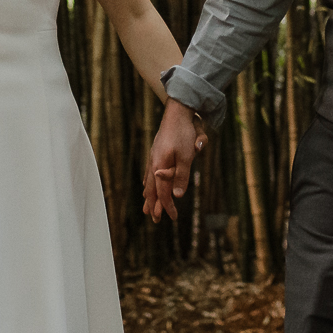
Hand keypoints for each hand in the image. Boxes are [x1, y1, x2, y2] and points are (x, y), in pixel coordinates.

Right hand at [144, 99, 207, 220]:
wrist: (177, 113)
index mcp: (159, 167)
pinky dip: (148, 183)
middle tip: (154, 219)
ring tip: (147, 207)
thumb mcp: (186, 157)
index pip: (163, 192)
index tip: (173, 217)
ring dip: (149, 196)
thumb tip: (176, 196)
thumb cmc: (183, 135)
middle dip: (153, 205)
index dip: (167, 206)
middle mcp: (153, 164)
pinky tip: (146, 184)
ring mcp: (153, 158)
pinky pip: (149, 173)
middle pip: (151, 190)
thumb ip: (181, 177)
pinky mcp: (155, 153)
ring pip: (148, 182)